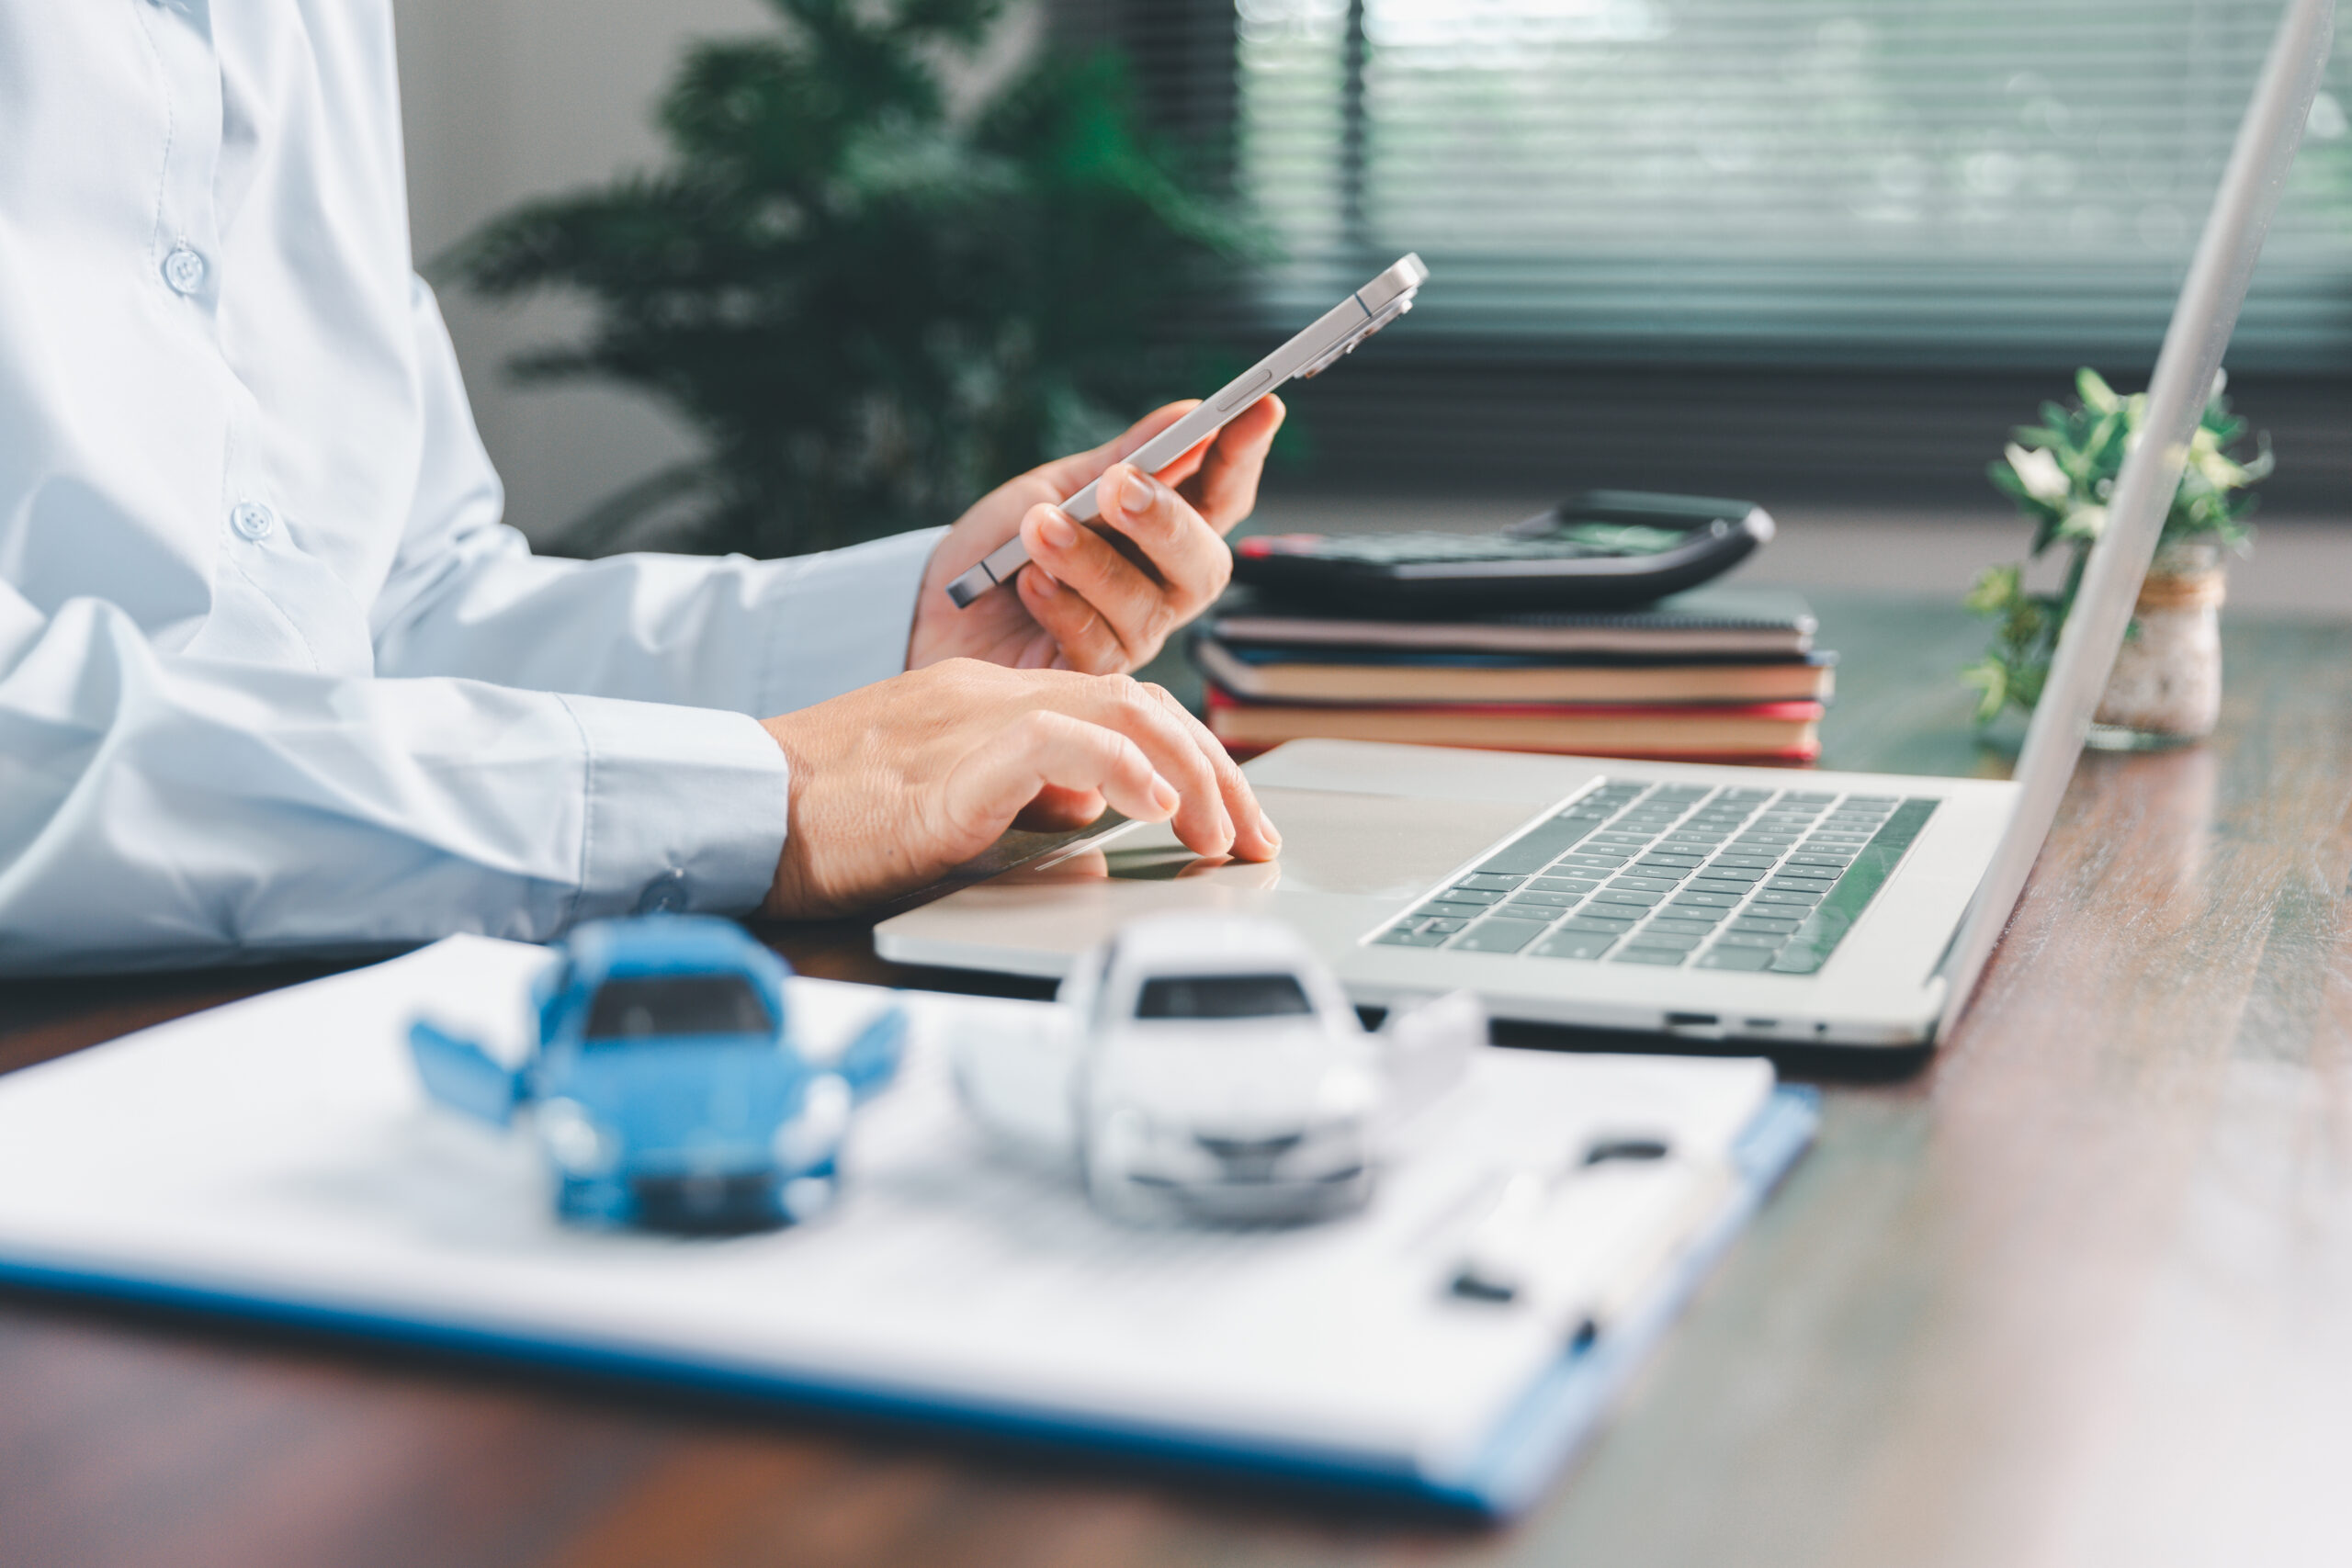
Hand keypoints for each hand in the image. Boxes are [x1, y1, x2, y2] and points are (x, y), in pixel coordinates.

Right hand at [757, 659, 1278, 917]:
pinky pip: (1061, 744)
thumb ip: (1021, 792)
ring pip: (1122, 710)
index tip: (1234, 815)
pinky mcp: (953, 765)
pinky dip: (1126, 771)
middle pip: (1143, 701)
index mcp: (991, 704)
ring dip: (1193, 775)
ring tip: (1224, 834)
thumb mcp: (945, 801)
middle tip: (1256, 834)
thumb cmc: (823, 821)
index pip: (1123, 704)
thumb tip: (1090, 811)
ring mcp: (974, 723)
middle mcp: (993, 698)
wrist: (739, 812)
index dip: (1194, 755)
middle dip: (1218, 768)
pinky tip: (1161, 813)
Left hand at [906, 396, 1284, 673]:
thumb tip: (1190, 413)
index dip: (1245, 456)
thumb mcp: (1054, 488)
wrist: (932, 611)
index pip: (1223, 495)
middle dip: (1167, 522)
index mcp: (1162, 534)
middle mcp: (1161, 590)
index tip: (1261, 408)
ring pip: (1144, 607)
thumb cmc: (1001, 549)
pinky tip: (1026, 582)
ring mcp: (1131, 639)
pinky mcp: (1091, 683)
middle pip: (1204, 565)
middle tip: (1122, 486)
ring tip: (1038, 527)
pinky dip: (1060, 605)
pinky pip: (1095, 647)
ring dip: (1090, 560)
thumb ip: (1122, 459)